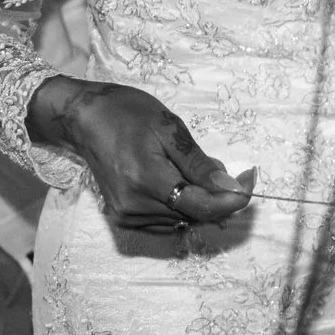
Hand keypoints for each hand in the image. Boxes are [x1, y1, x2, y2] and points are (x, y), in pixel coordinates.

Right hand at [28, 80, 249, 232]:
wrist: (84, 118)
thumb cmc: (129, 114)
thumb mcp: (171, 129)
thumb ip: (200, 164)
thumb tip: (230, 187)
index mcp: (147, 181)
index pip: (203, 206)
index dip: (234, 198)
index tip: (251, 180)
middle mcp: (134, 206)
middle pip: (196, 214)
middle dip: (220, 195)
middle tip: (229, 169)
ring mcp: (126, 215)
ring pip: (183, 219)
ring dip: (201, 199)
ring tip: (192, 167)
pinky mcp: (122, 217)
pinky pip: (167, 220)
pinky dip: (183, 205)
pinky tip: (180, 182)